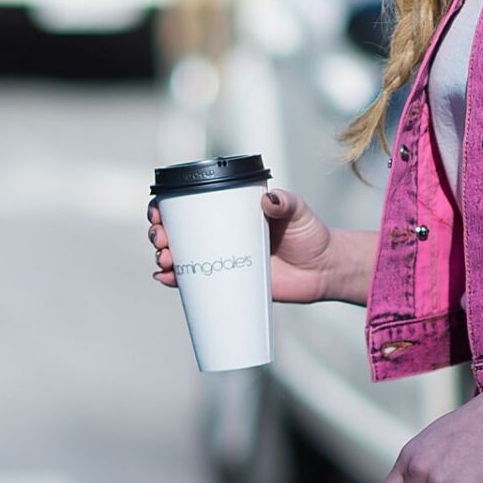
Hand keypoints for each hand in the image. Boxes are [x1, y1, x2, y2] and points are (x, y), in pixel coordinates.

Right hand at [146, 188, 340, 302]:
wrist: (324, 270)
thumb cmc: (310, 234)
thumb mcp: (298, 212)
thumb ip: (286, 203)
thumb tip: (270, 199)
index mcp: (229, 212)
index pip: (189, 205)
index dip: (165, 207)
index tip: (158, 212)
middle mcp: (219, 234)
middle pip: (176, 232)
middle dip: (159, 234)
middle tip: (162, 239)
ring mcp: (221, 259)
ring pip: (181, 257)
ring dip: (164, 257)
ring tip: (166, 260)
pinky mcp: (228, 282)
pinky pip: (195, 283)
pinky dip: (175, 281)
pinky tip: (165, 279)